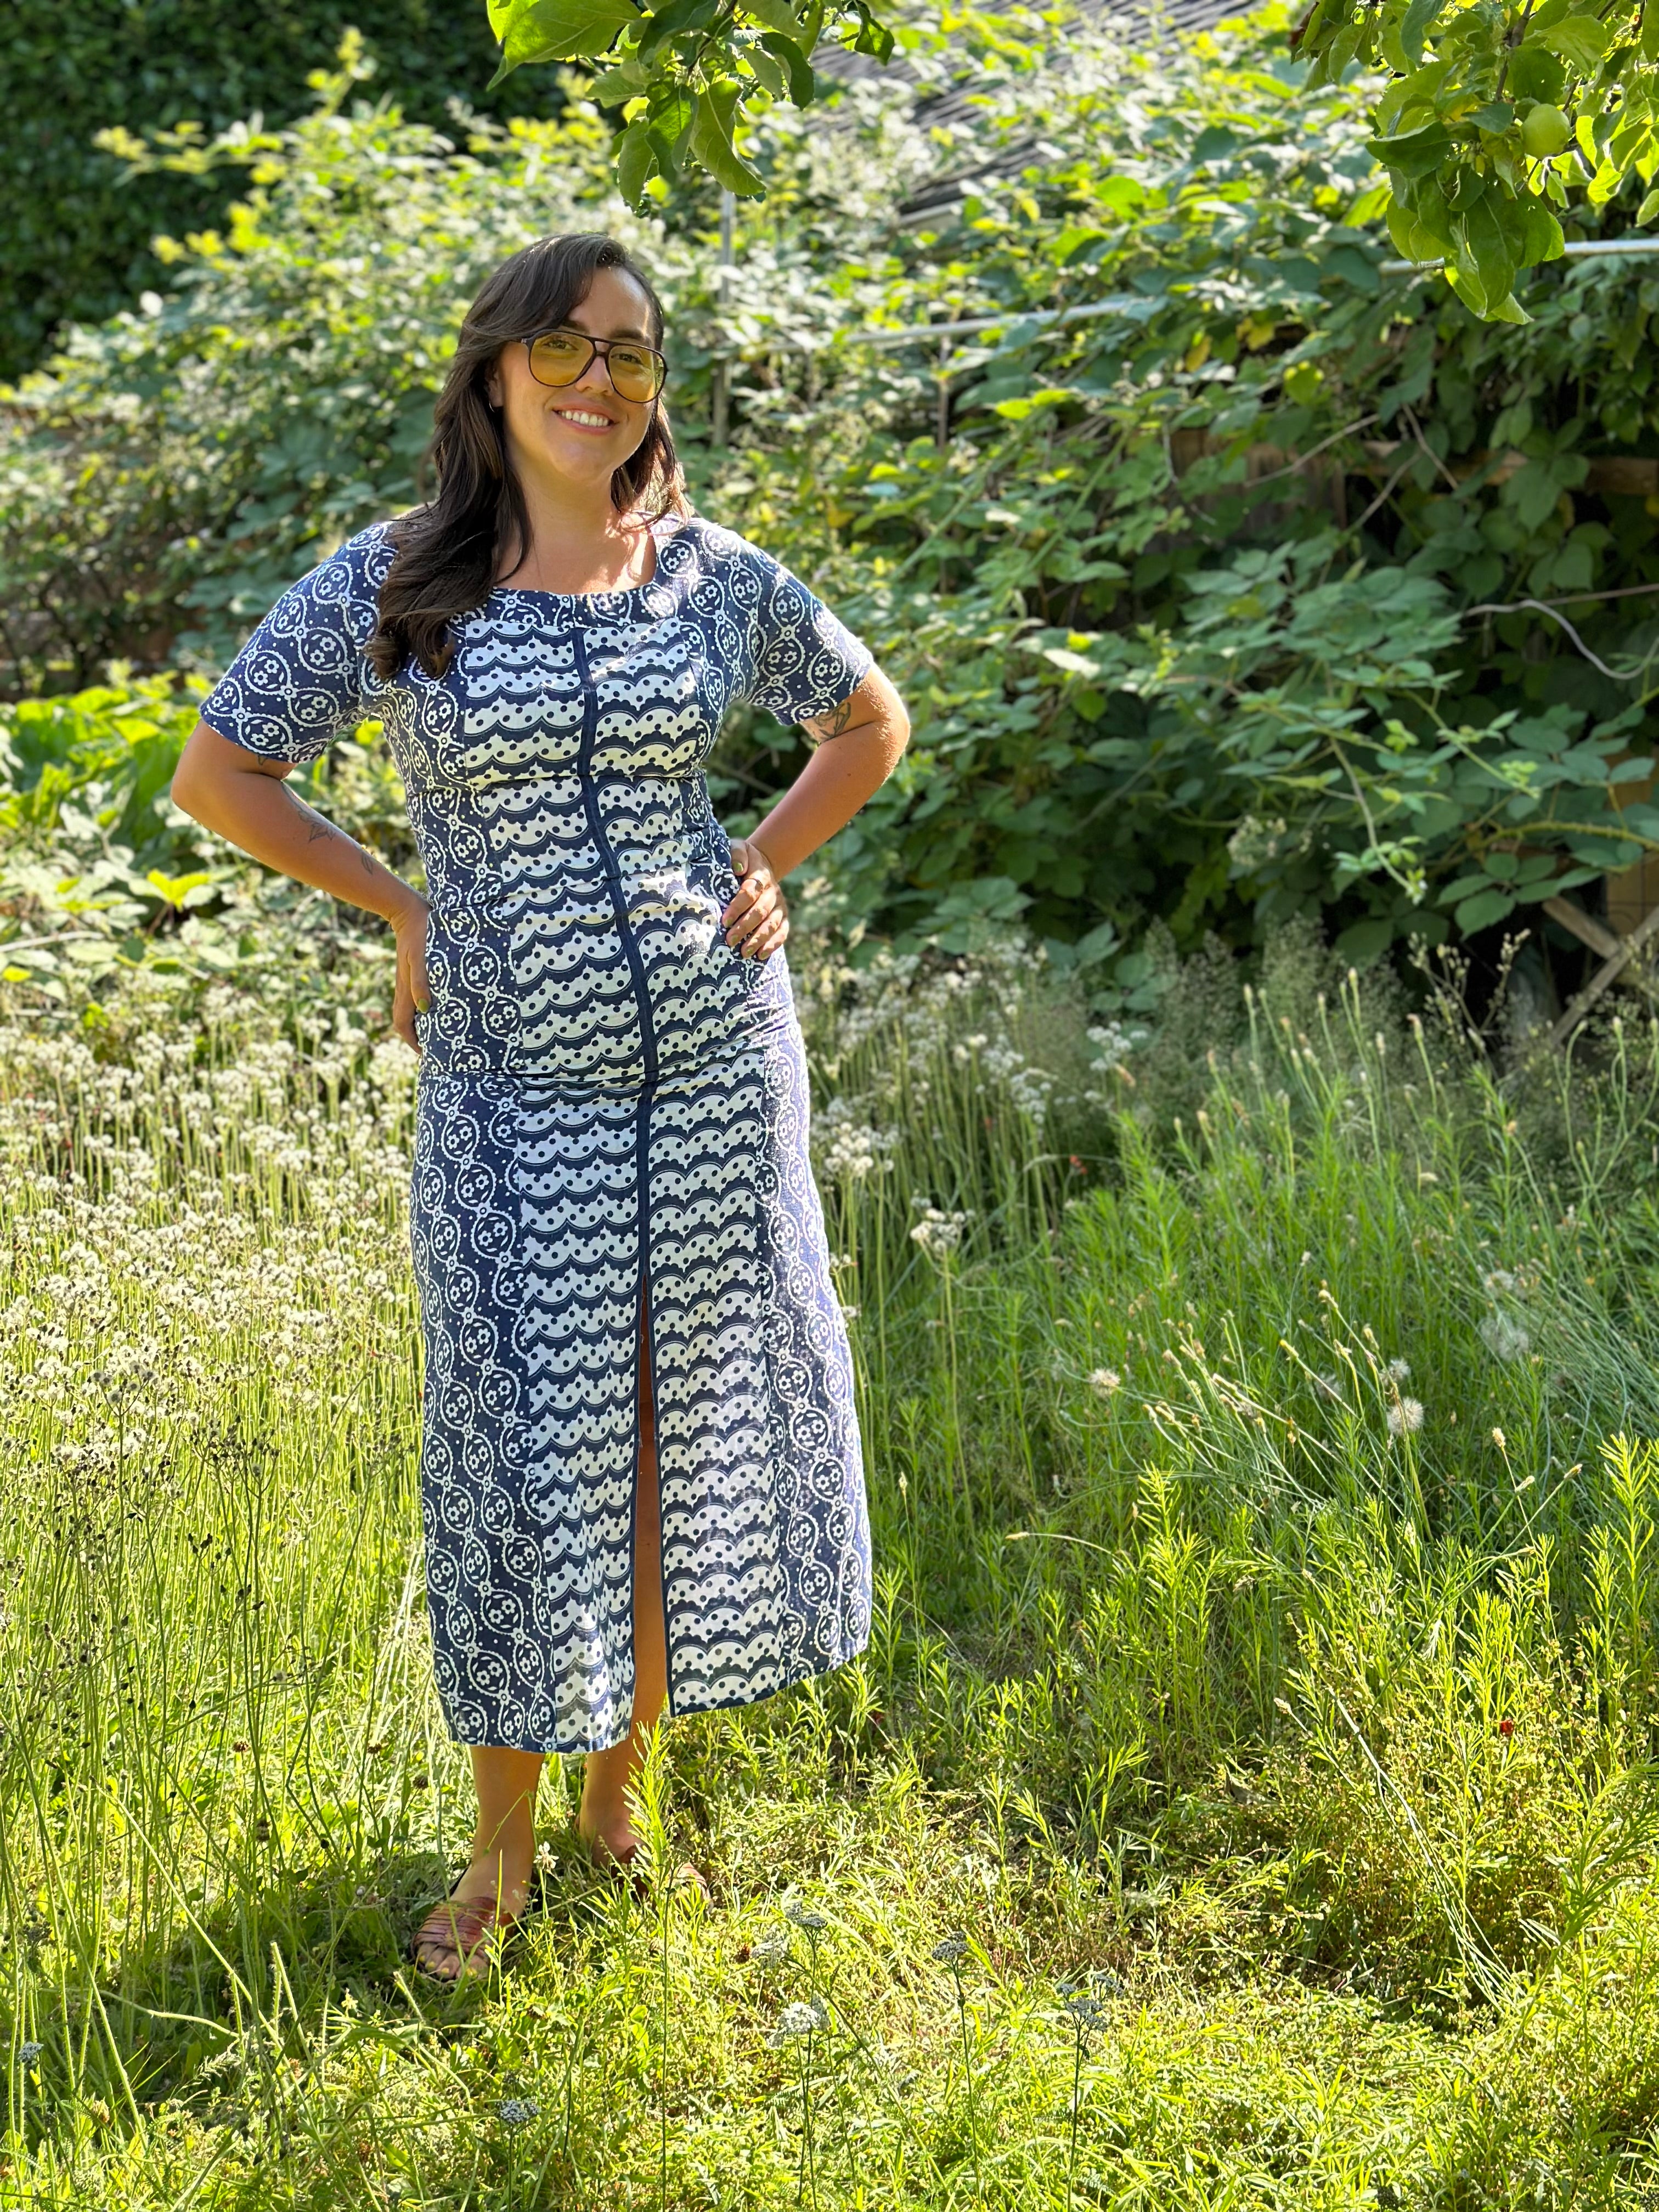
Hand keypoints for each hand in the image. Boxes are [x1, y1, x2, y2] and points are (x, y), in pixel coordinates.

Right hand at [389, 889, 430, 1052]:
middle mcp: (406, 990)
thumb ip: (421, 981)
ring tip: (442, 1034)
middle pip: (407, 1022)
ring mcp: (409, 982)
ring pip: (414, 1010)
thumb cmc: (420, 933)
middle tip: (439, 1050)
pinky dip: (428, 1008)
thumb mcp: (421, 958)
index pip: (403, 1025)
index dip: (414, 1042)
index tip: (427, 1054)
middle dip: (420, 1038)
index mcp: (405, 991)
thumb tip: (425, 1009)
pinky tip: (442, 1006)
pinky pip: (419, 997)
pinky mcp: (415, 972)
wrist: (411, 910)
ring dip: (425, 1024)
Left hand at [723, 837, 788, 961]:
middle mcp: (772, 891)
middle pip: (760, 911)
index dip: (738, 907)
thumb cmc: (742, 860)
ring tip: (744, 952)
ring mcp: (779, 905)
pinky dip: (774, 944)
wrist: (760, 864)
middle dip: (745, 927)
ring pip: (771, 924)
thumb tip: (737, 869)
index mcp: (760, 875)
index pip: (750, 892)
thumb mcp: (737, 849)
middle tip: (730, 940)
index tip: (724, 920)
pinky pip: (782, 931)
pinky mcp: (783, 916)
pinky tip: (761, 955)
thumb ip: (736, 855)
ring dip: (758, 939)